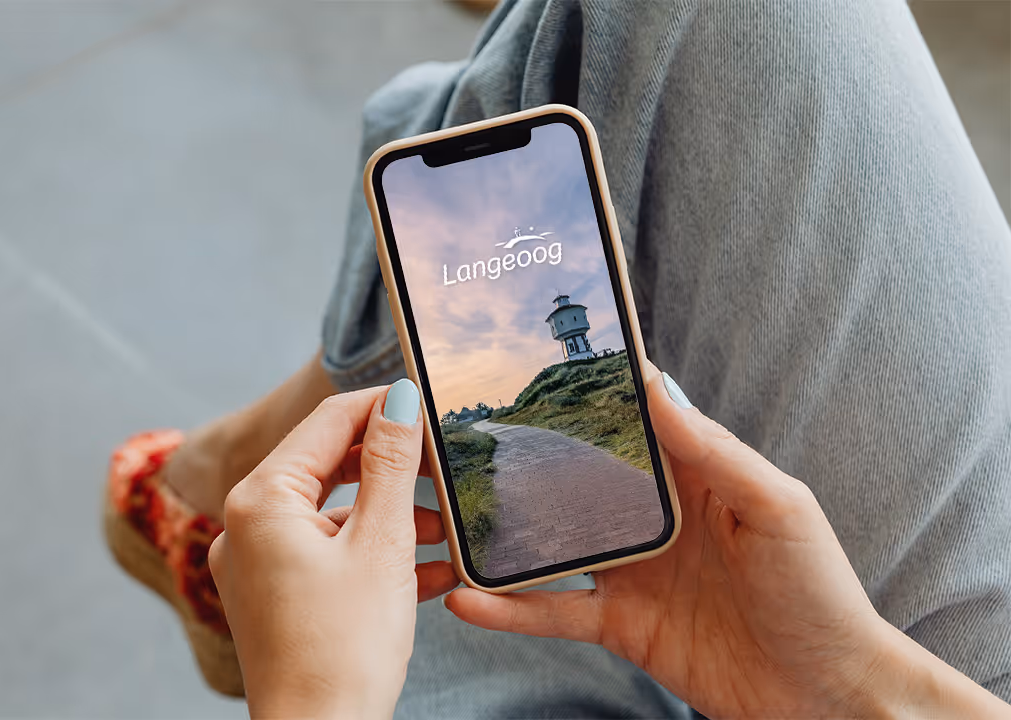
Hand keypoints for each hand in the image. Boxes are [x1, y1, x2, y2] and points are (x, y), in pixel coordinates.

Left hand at [209, 381, 458, 718]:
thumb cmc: (345, 648)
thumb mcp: (382, 541)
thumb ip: (392, 463)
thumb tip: (400, 399)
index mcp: (261, 501)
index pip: (327, 423)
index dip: (380, 405)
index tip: (425, 399)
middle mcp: (247, 526)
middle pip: (328, 466)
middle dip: (390, 468)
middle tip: (440, 465)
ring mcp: (258, 563)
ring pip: (333, 513)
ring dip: (390, 515)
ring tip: (441, 530)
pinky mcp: (276, 596)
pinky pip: (329, 554)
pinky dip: (373, 552)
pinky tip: (425, 570)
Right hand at [445, 368, 900, 717]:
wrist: (830, 696)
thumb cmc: (821, 594)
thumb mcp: (777, 508)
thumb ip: (715, 450)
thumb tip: (657, 386)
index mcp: (694, 476)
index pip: (633, 421)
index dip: (590, 392)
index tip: (535, 362)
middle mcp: (653, 517)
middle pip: (577, 478)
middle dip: (527, 458)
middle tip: (464, 437)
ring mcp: (633, 572)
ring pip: (552, 543)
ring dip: (503, 533)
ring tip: (446, 515)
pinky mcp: (621, 625)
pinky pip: (555, 611)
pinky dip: (510, 608)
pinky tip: (470, 599)